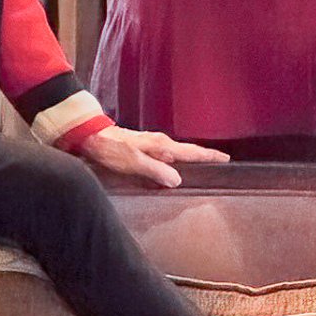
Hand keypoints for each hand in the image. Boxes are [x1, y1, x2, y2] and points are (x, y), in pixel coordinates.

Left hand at [75, 127, 229, 188]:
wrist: (89, 135)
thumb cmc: (111, 149)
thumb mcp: (133, 162)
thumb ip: (155, 171)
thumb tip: (177, 180)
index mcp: (161, 146)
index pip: (192, 152)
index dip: (209, 156)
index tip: (226, 158)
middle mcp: (159, 143)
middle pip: (187, 152)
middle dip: (203, 157)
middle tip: (219, 163)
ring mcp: (150, 144)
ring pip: (175, 154)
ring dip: (188, 159)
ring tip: (201, 167)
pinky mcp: (141, 148)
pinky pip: (164, 156)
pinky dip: (173, 161)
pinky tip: (172, 168)